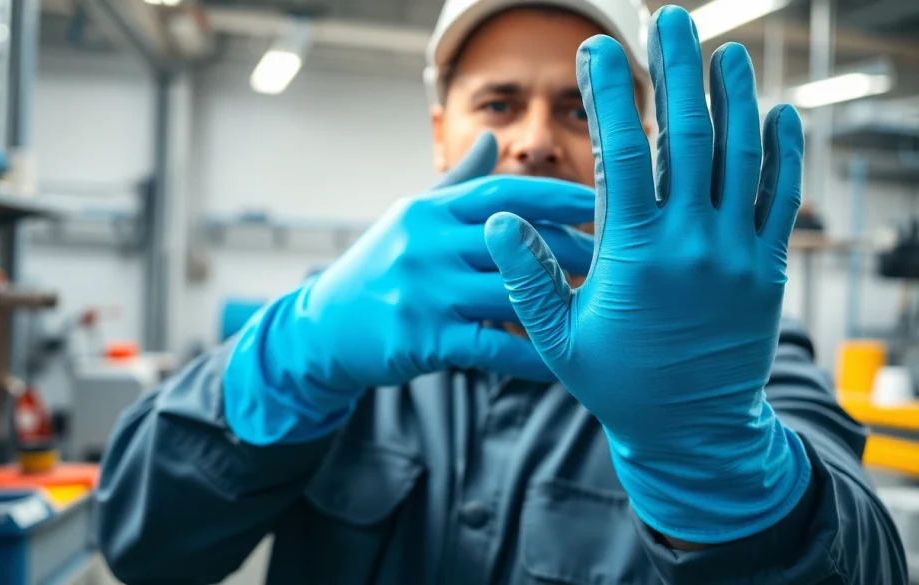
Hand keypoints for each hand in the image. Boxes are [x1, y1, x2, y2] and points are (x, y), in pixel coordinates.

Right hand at [226, 133, 594, 442]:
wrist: (324, 328)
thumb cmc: (379, 267)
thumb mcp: (411, 217)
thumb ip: (457, 182)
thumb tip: (494, 138)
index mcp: (428, 211)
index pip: (501, 193)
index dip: (555, 196)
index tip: (603, 199)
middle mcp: (424, 244)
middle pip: (513, 241)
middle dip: (569, 249)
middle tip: (620, 257)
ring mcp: (422, 291)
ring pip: (507, 293)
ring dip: (556, 302)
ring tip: (600, 307)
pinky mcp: (420, 338)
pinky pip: (489, 349)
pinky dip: (528, 358)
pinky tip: (561, 367)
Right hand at [484, 7, 810, 542]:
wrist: (693, 435)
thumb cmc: (618, 385)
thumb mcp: (558, 338)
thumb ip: (529, 276)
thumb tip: (500, 222)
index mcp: (634, 254)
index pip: (622, 152)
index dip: (611, 93)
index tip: (600, 49)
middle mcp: (691, 244)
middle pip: (689, 135)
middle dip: (679, 70)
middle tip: (672, 21)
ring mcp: (736, 255)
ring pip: (743, 158)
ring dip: (737, 98)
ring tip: (727, 53)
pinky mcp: (767, 271)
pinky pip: (782, 201)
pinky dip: (783, 154)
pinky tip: (779, 116)